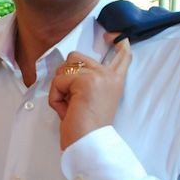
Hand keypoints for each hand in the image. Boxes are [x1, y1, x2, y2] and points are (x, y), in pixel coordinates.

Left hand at [48, 35, 130, 150]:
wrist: (89, 144)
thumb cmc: (87, 128)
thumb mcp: (92, 99)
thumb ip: (89, 81)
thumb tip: (72, 65)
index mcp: (115, 81)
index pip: (123, 55)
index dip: (120, 42)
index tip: (114, 35)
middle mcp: (109, 75)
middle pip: (75, 57)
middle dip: (65, 77)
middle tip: (73, 102)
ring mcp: (98, 76)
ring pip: (64, 68)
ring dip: (59, 89)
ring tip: (71, 107)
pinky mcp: (84, 81)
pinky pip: (58, 82)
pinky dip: (56, 98)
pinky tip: (68, 111)